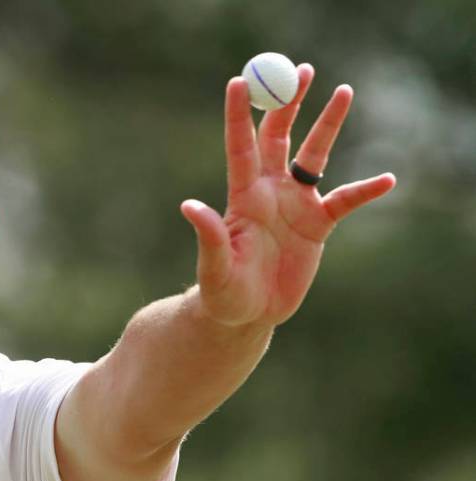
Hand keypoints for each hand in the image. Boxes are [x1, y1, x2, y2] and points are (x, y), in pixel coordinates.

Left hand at [180, 64, 395, 327]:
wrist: (246, 314)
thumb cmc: (221, 293)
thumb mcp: (214, 267)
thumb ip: (208, 236)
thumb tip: (189, 206)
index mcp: (242, 197)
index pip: (240, 146)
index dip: (238, 114)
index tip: (238, 80)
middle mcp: (269, 192)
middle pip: (279, 137)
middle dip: (288, 103)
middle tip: (300, 70)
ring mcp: (294, 205)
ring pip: (313, 156)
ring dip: (327, 125)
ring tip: (344, 90)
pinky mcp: (317, 225)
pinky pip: (345, 201)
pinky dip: (365, 191)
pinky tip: (387, 180)